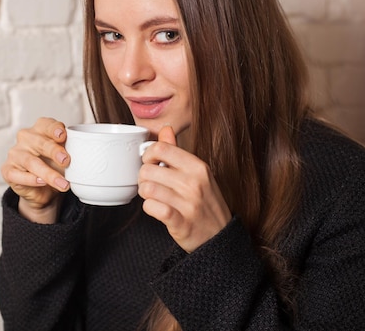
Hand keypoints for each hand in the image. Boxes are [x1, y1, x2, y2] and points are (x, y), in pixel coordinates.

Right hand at [1, 117, 70, 223]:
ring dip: (48, 173)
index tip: (63, 135)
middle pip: (40, 142)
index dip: (54, 129)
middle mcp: (25, 138)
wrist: (44, 190)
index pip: (47, 125)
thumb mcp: (65, 156)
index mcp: (40, 129)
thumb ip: (71, 150)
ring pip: (31, 162)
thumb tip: (87, 153)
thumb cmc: (55, 166)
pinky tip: (42, 182)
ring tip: (63, 184)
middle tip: (67, 161)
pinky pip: (18, 175)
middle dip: (54, 151)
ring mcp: (15, 154)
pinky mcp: (8, 170)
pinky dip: (31, 179)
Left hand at [138, 126, 231, 252]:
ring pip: (147, 189)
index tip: (150, 163)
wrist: (221, 236)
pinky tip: (156, 208)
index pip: (162, 148)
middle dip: (143, 177)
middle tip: (151, 183)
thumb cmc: (206, 202)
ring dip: (145, 194)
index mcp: (198, 167)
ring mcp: (189, 204)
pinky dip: (149, 208)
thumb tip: (166, 129)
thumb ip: (178, 151)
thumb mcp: (198, 173)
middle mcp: (195, 183)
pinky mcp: (181, 223)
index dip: (148, 154)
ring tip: (153, 196)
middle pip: (148, 169)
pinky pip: (152, 208)